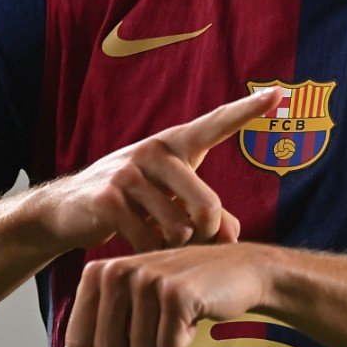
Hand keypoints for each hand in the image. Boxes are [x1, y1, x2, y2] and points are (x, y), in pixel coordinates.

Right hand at [34, 87, 283, 252]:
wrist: (68, 210)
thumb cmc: (132, 203)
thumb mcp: (171, 203)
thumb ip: (209, 218)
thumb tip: (235, 240)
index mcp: (175, 145)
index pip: (216, 124)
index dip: (248, 110)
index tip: (278, 94)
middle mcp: (154, 150)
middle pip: (207, 204)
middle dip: (208, 235)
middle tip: (197, 243)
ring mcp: (129, 172)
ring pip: (178, 227)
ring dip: (175, 247)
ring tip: (160, 242)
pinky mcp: (108, 198)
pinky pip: (148, 239)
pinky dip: (148, 252)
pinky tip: (135, 245)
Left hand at [59, 243, 271, 346]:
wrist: (236, 269)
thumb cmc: (179, 292)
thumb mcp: (132, 309)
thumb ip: (96, 336)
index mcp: (98, 273)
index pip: (82, 342)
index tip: (136, 322)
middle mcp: (116, 270)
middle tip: (160, 319)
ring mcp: (147, 279)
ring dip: (164, 343)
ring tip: (178, 312)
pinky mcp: (176, 293)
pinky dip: (184, 339)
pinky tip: (194, 311)